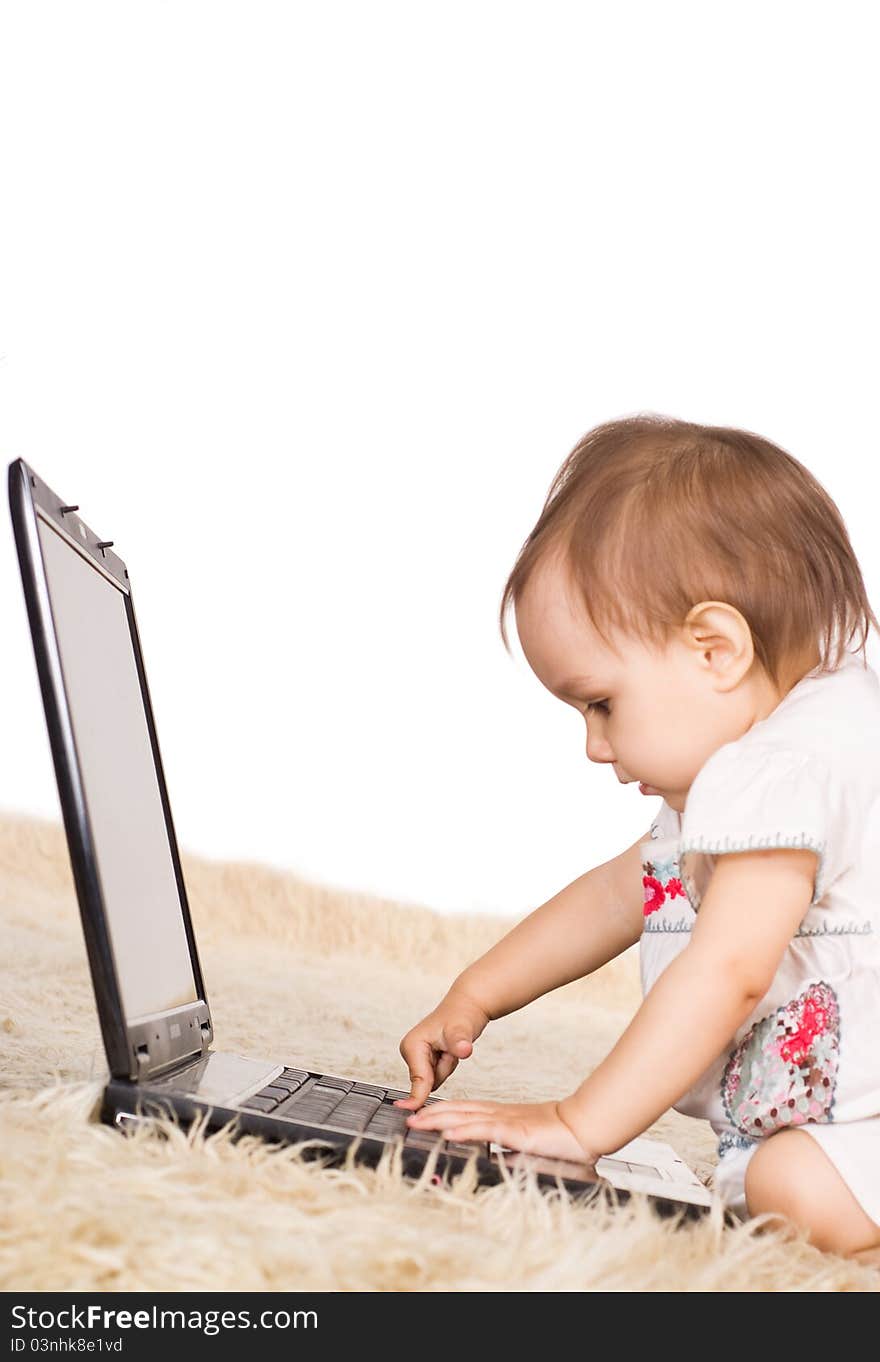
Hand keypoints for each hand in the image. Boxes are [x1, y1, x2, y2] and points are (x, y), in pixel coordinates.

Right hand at [395, 987, 490, 1109]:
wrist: (468, 1007)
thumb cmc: (462, 1014)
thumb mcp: (461, 1030)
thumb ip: (459, 1043)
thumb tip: (463, 1050)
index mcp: (411, 1046)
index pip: (418, 1080)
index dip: (420, 1096)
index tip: (414, 1110)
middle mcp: (410, 1051)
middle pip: (427, 1082)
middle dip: (443, 1071)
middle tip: (451, 1052)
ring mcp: (417, 1057)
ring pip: (434, 1081)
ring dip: (446, 1069)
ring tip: (451, 1051)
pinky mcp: (425, 1060)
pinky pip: (439, 1076)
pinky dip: (447, 1067)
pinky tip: (450, 1053)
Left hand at [404, 1097, 598, 1165]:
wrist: (584, 1127)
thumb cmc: (560, 1136)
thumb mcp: (527, 1141)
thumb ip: (509, 1145)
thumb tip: (494, 1156)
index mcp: (501, 1115)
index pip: (464, 1109)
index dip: (440, 1111)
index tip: (420, 1114)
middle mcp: (499, 1114)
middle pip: (458, 1110)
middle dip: (431, 1114)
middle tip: (407, 1117)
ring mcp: (506, 1121)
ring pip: (465, 1117)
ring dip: (439, 1120)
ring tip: (417, 1123)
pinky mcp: (515, 1132)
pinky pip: (485, 1130)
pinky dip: (465, 1130)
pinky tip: (449, 1133)